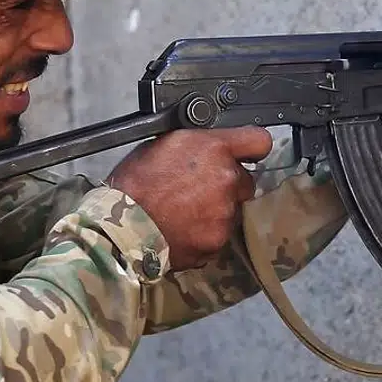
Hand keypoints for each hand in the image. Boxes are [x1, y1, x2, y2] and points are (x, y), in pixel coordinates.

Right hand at [106, 127, 273, 269]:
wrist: (122, 227)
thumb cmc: (134, 186)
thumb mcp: (161, 146)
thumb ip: (194, 146)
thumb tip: (204, 149)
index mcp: (214, 149)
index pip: (258, 141)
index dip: (251, 148)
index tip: (246, 154)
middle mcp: (226, 178)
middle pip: (245, 181)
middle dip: (227, 186)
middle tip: (198, 191)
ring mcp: (225, 212)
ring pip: (231, 210)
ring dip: (215, 211)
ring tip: (183, 213)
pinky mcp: (218, 240)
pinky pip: (219, 234)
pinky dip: (205, 234)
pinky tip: (182, 229)